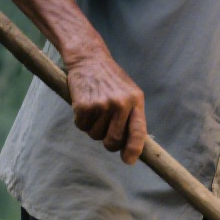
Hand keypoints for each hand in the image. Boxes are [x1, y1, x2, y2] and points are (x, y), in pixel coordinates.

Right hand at [66, 48, 145, 163]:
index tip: (128, 160)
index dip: (134, 149)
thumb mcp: (129, 93)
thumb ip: (132, 115)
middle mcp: (120, 104)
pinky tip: (84, 106)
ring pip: (95, 135)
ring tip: (95, 111)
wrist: (89, 59)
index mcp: (136, 101)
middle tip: (106, 134)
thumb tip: (130, 145)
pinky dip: (81, 121)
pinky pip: (81, 126)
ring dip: (93, 129)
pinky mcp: (83, 105)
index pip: (138, 132)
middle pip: (114, 140)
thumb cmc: (111, 80)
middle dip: (109, 144)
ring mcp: (102, 105)